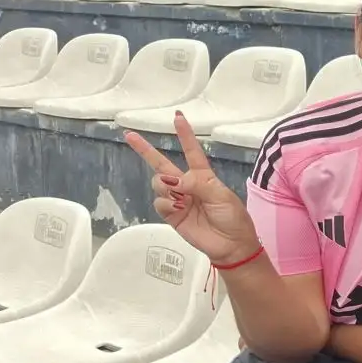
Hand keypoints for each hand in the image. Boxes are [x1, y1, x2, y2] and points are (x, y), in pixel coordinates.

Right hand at [124, 112, 262, 266]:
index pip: (192, 151)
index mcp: (203, 176)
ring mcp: (177, 199)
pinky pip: (159, 202)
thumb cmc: (232, 218)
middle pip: (162, 163)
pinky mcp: (170, 214)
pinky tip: (179, 209)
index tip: (177, 117)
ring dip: (167, 187)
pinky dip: (167, 203)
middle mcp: (187, 184)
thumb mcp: (221, 196)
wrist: (231, 245)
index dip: (184, 135)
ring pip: (159, 183)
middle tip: (129, 135)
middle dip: (145, 149)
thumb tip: (174, 180)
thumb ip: (198, 184)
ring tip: (183, 199)